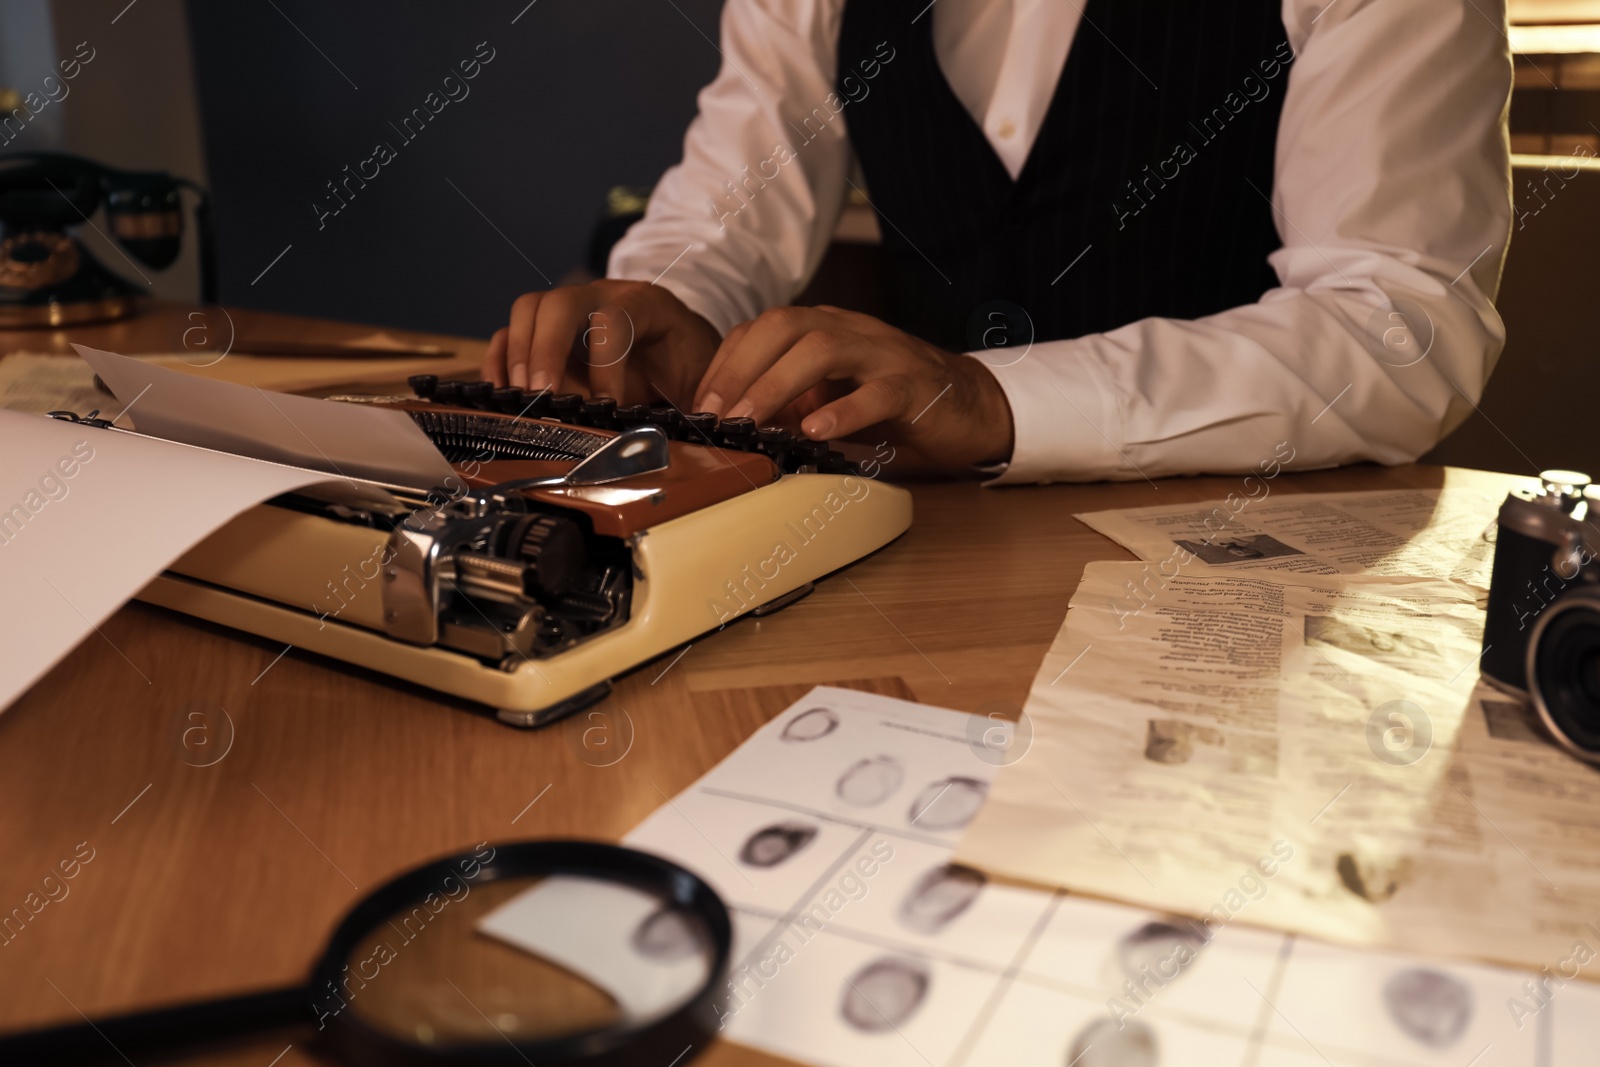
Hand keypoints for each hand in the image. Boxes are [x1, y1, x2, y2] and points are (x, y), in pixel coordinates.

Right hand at [483, 279, 721, 406]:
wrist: (684, 348)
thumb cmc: (688, 364)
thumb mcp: (695, 381)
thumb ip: (678, 402)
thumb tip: (658, 435)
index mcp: (647, 305)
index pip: (615, 320)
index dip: (606, 364)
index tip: (606, 405)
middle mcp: (604, 297)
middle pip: (561, 303)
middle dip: (546, 350)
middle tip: (541, 395)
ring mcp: (572, 309)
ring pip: (530, 309)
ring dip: (518, 353)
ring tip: (519, 395)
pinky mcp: (550, 330)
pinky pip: (513, 331)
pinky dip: (501, 359)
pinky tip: (501, 391)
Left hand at [692, 305, 1014, 469]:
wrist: (971, 405)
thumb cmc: (895, 403)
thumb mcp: (832, 398)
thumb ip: (790, 404)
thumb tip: (735, 426)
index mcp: (826, 329)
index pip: (762, 330)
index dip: (725, 363)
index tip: (700, 404)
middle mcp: (851, 331)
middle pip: (784, 326)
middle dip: (741, 367)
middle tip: (716, 412)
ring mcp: (884, 355)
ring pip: (822, 349)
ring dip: (776, 385)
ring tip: (750, 420)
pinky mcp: (916, 386)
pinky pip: (877, 392)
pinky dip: (843, 411)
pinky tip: (818, 431)